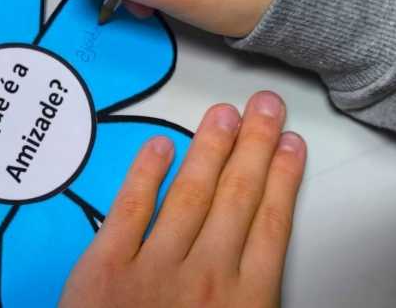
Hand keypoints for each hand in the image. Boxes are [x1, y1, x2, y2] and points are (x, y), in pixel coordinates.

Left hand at [59, 92, 305, 307]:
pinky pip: (129, 209)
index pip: (270, 224)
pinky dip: (144, 174)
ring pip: (189, 194)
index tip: (290, 144)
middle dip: (254, 147)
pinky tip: (160, 144)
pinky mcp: (105, 265)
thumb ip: (245, 298)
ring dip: (210, 149)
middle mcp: (204, 276)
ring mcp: (153, 267)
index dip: (282, 179)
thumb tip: (258, 256)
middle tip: (265, 107)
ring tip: (225, 114)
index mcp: (241, 302)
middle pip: (237, 198)